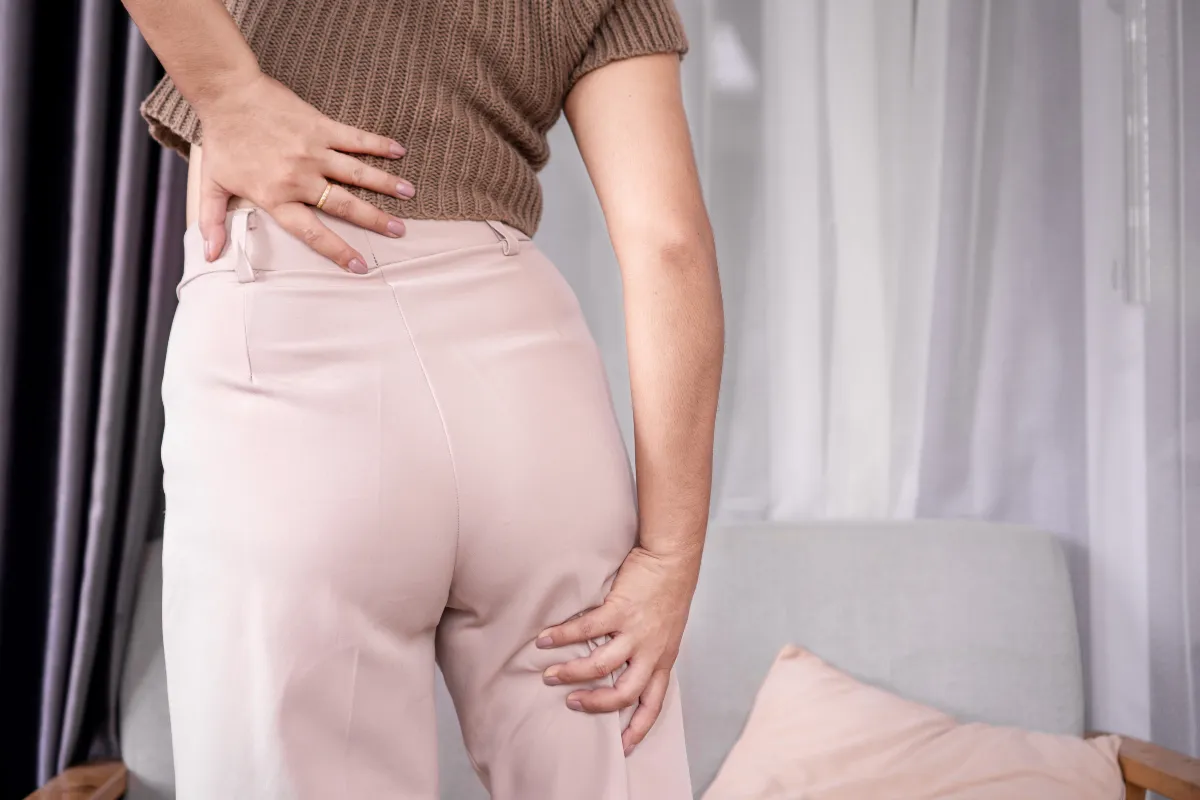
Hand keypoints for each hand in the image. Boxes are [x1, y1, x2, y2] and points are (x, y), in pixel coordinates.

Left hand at [195, 70, 414, 271]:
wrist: (227, 94)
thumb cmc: (222, 140)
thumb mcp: (211, 184)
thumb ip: (213, 222)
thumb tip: (209, 256)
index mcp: (276, 198)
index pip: (312, 233)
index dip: (338, 251)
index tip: (361, 266)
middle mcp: (300, 178)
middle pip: (345, 206)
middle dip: (375, 221)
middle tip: (399, 231)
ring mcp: (313, 152)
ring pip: (358, 174)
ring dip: (386, 184)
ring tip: (409, 194)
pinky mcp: (320, 127)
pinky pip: (355, 139)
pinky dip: (378, 145)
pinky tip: (399, 151)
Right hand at [536, 546, 700, 754]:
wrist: (672, 559)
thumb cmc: (667, 594)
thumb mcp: (666, 632)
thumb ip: (648, 651)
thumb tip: (623, 666)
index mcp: (663, 661)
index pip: (653, 704)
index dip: (638, 729)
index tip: (624, 748)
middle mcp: (651, 652)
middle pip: (622, 693)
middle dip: (594, 704)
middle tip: (571, 704)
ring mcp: (635, 632)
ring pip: (600, 665)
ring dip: (572, 672)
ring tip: (551, 674)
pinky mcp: (620, 610)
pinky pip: (586, 629)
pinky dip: (563, 635)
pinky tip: (545, 638)